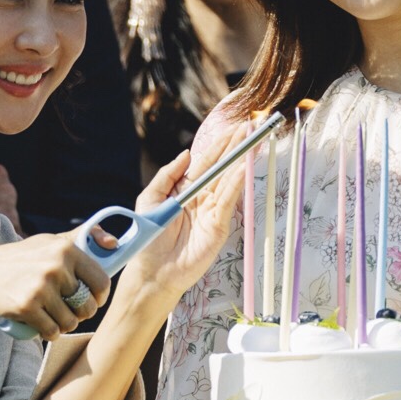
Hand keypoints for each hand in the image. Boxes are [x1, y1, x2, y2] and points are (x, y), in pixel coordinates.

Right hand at [0, 227, 112, 338]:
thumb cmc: (24, 258)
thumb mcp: (51, 241)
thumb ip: (82, 238)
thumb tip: (114, 243)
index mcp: (67, 250)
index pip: (102, 282)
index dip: (99, 297)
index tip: (92, 300)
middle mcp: (56, 267)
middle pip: (87, 307)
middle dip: (80, 314)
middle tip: (68, 310)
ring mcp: (41, 288)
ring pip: (70, 322)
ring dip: (63, 325)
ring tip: (52, 316)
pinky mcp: (26, 307)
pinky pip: (52, 331)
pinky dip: (49, 333)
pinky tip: (42, 325)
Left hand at [119, 143, 240, 301]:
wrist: (152, 271)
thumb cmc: (148, 238)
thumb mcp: (150, 199)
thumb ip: (167, 175)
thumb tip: (187, 154)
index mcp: (185, 188)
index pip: (207, 161)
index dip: (220, 144)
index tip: (235, 128)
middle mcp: (202, 197)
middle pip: (222, 167)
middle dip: (235, 148)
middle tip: (250, 129)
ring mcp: (212, 210)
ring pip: (229, 181)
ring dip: (241, 161)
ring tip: (252, 142)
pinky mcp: (219, 225)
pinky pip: (229, 201)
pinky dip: (237, 184)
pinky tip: (244, 168)